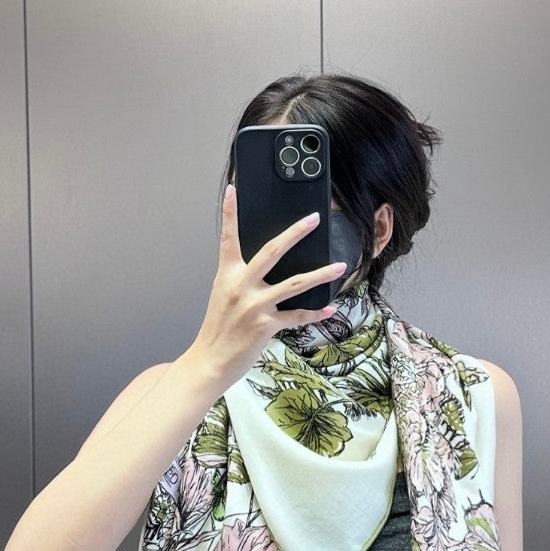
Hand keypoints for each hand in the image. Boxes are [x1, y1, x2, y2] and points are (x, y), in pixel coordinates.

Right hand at [189, 183, 347, 390]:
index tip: (234, 190)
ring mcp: (255, 306)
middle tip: (312, 219)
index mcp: (228, 275)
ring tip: (339, 266)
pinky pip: (297, 316)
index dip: (230, 212)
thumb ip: (240, 279)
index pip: (228, 238)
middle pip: (272, 251)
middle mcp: (241, 286)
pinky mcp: (266, 325)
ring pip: (294, 284)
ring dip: (320, 274)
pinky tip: (329, 309)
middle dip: (295, 233)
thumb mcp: (224, 297)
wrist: (210, 360)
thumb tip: (262, 268)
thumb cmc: (218, 330)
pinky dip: (315, 314)